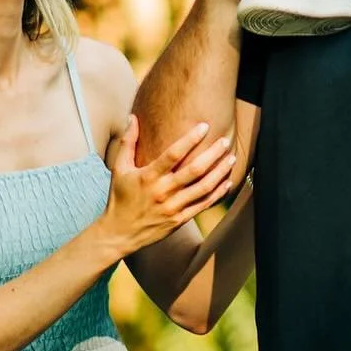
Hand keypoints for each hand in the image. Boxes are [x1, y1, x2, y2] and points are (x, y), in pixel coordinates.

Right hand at [100, 115, 236, 255]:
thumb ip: (127, 142)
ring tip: (231, 159)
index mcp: (148, 176)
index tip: (204, 126)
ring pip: (203, 188)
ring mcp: (172, 207)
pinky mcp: (179, 220)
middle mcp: (162, 191)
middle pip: (194, 170)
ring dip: (219, 172)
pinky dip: (217, 193)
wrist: (119, 233)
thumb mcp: (119, 169)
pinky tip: (227, 182)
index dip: (190, 139)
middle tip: (225, 141)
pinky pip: (202, 205)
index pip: (173, 154)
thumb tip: (132, 117)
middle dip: (212, 154)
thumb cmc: (120, 197)